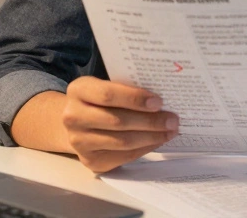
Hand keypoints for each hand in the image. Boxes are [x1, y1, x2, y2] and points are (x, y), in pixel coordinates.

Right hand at [10, 76, 178, 172]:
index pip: (108, 95)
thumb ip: (126, 89)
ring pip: (122, 141)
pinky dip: (144, 148)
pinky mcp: (90, 161)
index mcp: (78, 90)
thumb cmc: (99, 100)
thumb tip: (161, 99)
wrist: (76, 123)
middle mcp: (73, 117)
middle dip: (150, 121)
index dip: (135, 99)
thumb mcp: (105, 86)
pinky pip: (123, 156)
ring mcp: (79, 142)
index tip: (159, 102)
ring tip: (170, 130)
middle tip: (172, 119)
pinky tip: (157, 141)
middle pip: (118, 121)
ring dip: (151, 137)